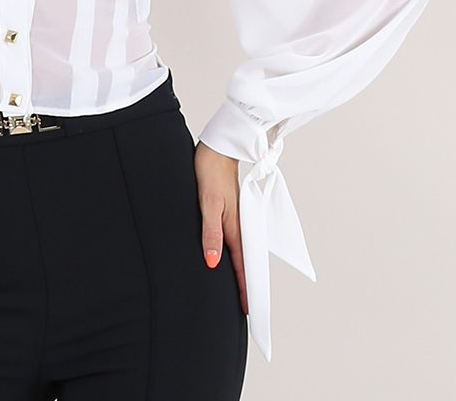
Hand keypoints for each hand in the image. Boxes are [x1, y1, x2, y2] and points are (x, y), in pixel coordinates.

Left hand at [194, 139, 248, 315]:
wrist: (218, 146)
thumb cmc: (210, 171)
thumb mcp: (207, 203)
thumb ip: (210, 232)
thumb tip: (211, 262)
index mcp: (235, 226)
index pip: (241, 264)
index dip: (244, 287)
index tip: (249, 309)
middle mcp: (238, 223)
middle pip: (244, 260)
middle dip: (246, 282)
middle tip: (247, 306)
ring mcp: (235, 215)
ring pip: (240, 249)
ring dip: (241, 267)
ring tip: (241, 285)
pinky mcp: (230, 208)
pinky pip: (235, 237)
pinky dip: (236, 252)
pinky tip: (229, 254)